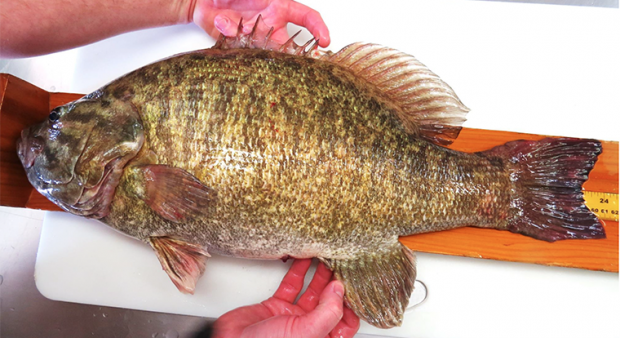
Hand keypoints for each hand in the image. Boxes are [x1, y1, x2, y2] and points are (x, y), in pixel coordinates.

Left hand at [191, 0, 330, 46]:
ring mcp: (255, 37)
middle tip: (283, 55)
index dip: (319, 29)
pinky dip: (229, 32)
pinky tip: (221, 21)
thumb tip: (270, 6)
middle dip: (288, 52)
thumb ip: (264, 0)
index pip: (307, 18)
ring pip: (264, 50)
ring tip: (235, 22)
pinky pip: (239, 48)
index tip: (325, 40)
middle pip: (289, 44)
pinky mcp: (239, 45)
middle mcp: (270, 25)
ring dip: (251, 40)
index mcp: (279, 7)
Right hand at [212, 259, 358, 337]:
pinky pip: (292, 285)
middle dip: (336, 282)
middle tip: (342, 263)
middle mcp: (309, 329)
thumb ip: (326, 313)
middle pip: (330, 302)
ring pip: (312, 291)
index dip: (350, 303)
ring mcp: (293, 316)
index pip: (345, 321)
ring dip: (319, 273)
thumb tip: (339, 290)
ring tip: (327, 257)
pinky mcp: (276, 306)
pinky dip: (298, 271)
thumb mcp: (304, 333)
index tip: (354, 282)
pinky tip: (305, 259)